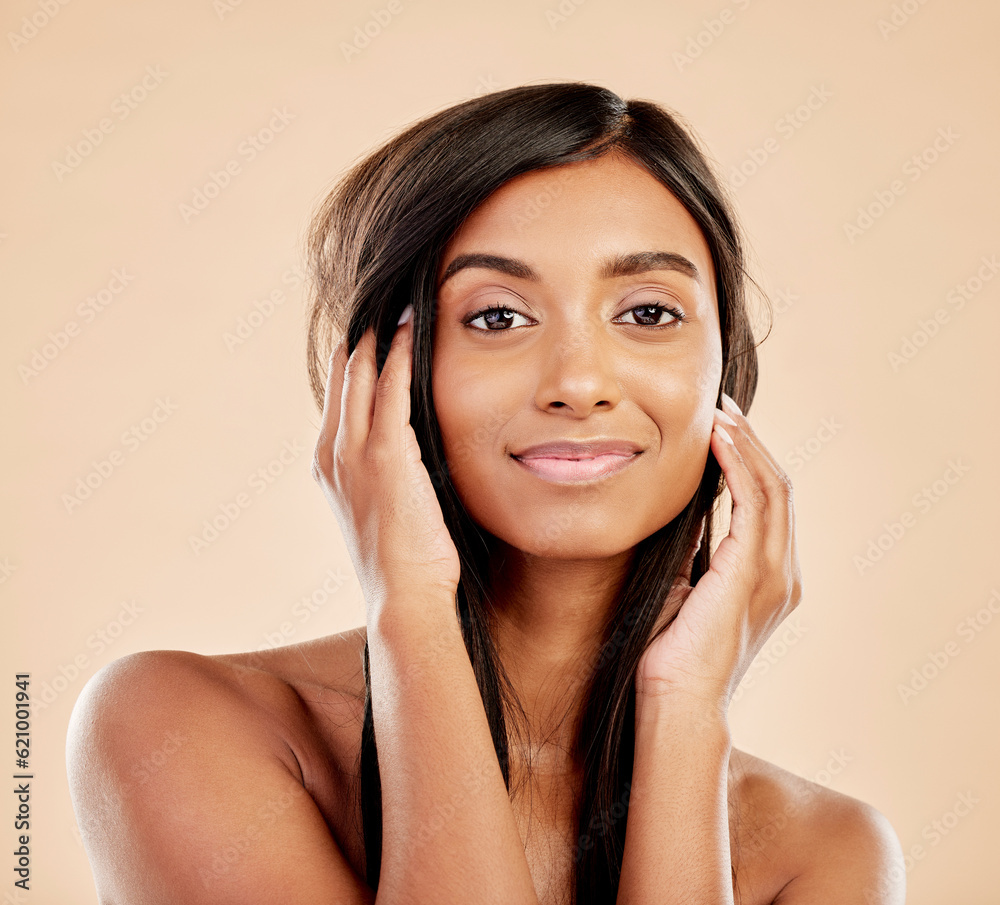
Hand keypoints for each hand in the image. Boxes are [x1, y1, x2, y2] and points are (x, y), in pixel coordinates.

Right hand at [311, 307, 461, 617]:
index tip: (375, 329)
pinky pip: (392, 390)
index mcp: (329, 465)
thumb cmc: (404, 563)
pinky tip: (413, 331)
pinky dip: (401, 356)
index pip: (340, 395)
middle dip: (365, 336)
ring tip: (398, 303)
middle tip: (386, 301)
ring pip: (362, 375)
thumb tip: (413, 450)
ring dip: (381, 336)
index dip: (356, 359)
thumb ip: (388, 472)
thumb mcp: (385, 509)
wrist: (402, 598)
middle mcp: (332, 452)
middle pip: (345, 375)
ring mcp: (354, 453)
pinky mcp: (386, 456)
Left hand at [635, 393, 802, 714]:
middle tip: (721, 406)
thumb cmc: (673, 656)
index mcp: (770, 579)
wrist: (677, 703)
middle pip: (779, 487)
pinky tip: (716, 441)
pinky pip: (753, 502)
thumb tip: (679, 515)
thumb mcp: (687, 590)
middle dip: (751, 442)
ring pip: (773, 487)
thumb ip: (694, 553)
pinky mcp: (752, 573)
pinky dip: (737, 465)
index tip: (721, 429)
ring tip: (719, 413)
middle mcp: (783, 574)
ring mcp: (774, 574)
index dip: (750, 461)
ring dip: (745, 445)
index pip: (769, 504)